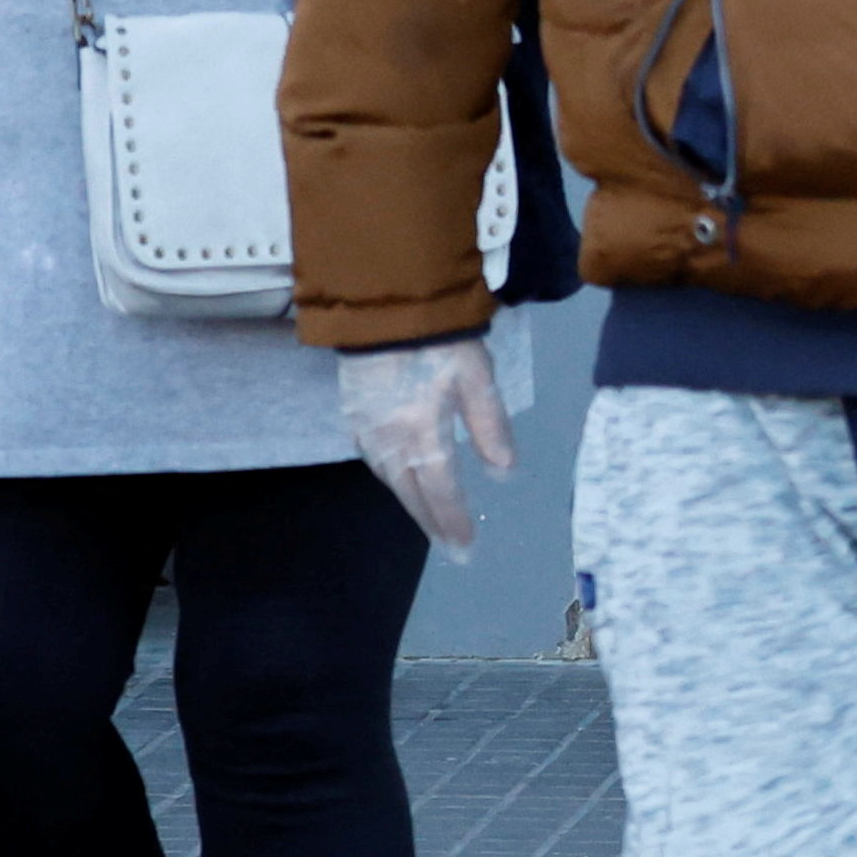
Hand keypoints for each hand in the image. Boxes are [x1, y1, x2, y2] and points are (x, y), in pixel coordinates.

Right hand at [341, 336, 514, 559]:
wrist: (382, 307)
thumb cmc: (439, 340)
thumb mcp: (477, 378)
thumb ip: (490, 426)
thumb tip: (504, 473)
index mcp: (422, 436)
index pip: (441, 491)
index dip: (453, 522)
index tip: (465, 549)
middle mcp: (389, 443)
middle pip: (412, 493)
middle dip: (431, 523)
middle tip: (449, 548)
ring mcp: (366, 431)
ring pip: (390, 480)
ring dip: (410, 503)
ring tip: (429, 521)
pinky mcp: (352, 416)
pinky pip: (373, 461)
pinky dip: (392, 478)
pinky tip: (401, 480)